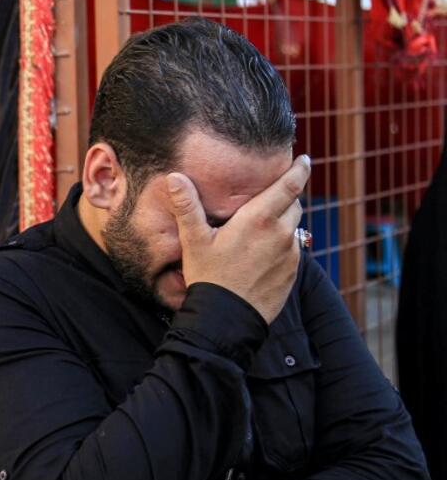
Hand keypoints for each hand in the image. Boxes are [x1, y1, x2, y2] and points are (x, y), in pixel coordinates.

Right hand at [167, 155, 310, 322]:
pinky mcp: (293, 272)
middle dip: (285, 197)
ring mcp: (290, 254)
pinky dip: (281, 245)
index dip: (300, 169)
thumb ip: (187, 206)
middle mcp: (281, 233)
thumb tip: (174, 177)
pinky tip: (260, 254)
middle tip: (268, 197)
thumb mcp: (193, 240)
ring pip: (293, 227)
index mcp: (259, 219)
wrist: (226, 320)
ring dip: (282, 222)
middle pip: (294, 204)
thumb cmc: (209, 277)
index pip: (291, 185)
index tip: (305, 160)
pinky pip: (292, 249)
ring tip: (260, 229)